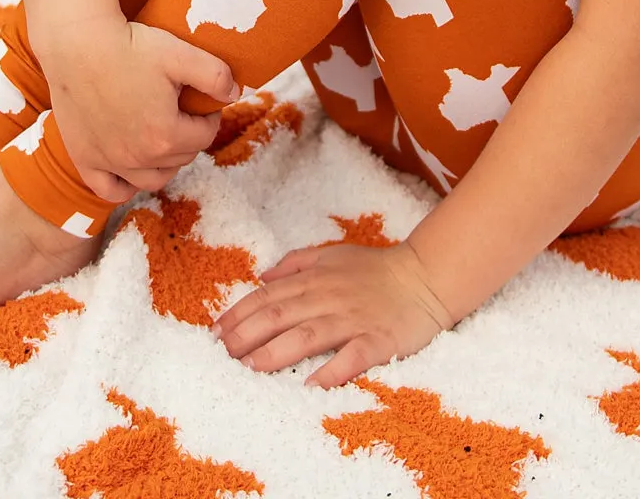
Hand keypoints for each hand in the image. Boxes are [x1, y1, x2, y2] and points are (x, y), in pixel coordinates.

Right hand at [42, 18, 236, 202]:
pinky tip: (130, 168)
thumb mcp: (180, 54)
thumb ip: (215, 75)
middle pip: (180, 158)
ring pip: (151, 179)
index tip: (202, 102)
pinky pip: (110, 190)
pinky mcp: (84, 160)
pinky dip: (124, 185)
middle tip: (181, 112)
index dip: (208, 117)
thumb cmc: (129, 45)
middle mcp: (139, 158)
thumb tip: (234, 94)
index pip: (204, 136)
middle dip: (187, 137)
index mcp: (166, 135)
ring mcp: (110, 162)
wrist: (76, 43)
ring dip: (164, 163)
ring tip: (162, 138)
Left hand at [214, 242, 454, 387]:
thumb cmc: (376, 269)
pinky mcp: (377, 340)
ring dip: (276, 352)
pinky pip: (351, 357)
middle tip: (221, 355)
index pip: (268, 296)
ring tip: (250, 368)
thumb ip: (297, 263)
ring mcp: (352, 319)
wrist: (425, 277)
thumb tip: (263, 275)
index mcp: (315, 279)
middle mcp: (328, 297)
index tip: (215, 333)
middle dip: (246, 335)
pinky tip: (310, 386)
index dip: (239, 314)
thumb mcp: (333, 254)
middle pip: (280, 315)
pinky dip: (331, 371)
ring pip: (307, 336)